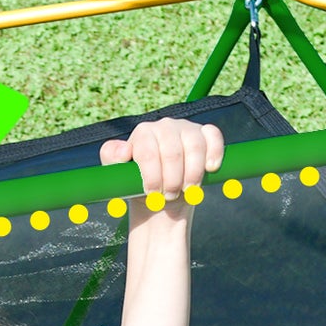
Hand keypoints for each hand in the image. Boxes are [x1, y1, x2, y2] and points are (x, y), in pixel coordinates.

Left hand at [99, 117, 224, 209]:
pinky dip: (214, 152)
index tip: (151, 193)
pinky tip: (210, 168)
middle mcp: (164, 126)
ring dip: (192, 173)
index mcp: (142, 133)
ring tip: (186, 190)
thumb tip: (125, 150)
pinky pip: (213, 136)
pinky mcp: (205, 135)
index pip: (148, 151)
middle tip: (167, 196)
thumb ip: (111, 160)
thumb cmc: (138, 188)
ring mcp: (186, 128)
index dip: (151, 175)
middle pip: (172, 151)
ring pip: (194, 146)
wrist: (160, 200)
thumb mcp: (117, 177)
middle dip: (171, 179)